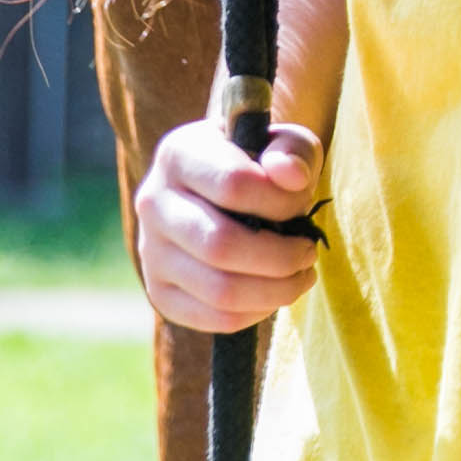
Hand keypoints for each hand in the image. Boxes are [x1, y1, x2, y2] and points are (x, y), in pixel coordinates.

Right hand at [132, 116, 324, 334]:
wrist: (223, 188)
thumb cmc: (260, 161)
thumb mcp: (282, 142)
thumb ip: (292, 150)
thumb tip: (292, 177)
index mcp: (179, 154)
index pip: (233, 185)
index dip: (281, 202)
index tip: (304, 202)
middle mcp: (153, 203)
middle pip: (220, 246)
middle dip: (281, 256)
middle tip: (309, 250)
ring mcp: (151, 252)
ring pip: (218, 290)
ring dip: (275, 290)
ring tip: (301, 274)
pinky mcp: (160, 292)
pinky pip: (212, 318)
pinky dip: (256, 313)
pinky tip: (275, 293)